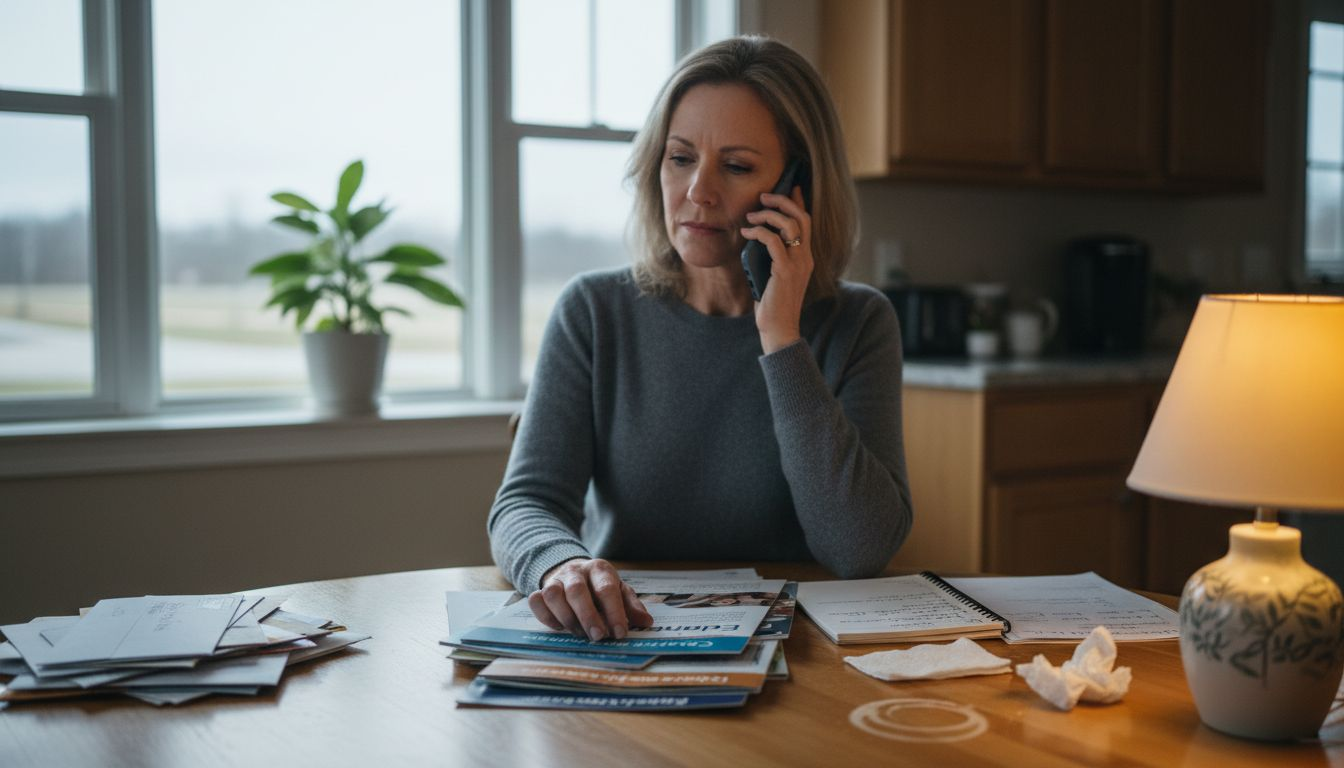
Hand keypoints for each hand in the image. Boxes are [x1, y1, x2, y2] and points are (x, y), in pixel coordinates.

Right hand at [528, 558, 652, 640]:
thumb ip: (632, 606)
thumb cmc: (600, 586)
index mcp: (600, 569)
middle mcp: (575, 571)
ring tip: (580, 634)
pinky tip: (560, 628)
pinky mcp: (540, 589)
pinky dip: (546, 617)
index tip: (620, 633)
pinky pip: (536, 601)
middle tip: (598, 637)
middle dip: (588, 616)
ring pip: (552, 595)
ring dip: (566, 618)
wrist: (574, 572)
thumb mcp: (620, 591)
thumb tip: (646, 622)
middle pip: (577, 591)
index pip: (606, 589)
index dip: (614, 612)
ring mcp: (556, 579)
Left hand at [741, 184, 813, 353]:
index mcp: (805, 258)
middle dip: (783, 201)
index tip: (791, 186)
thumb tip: (758, 239)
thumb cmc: (773, 306)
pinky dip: (759, 232)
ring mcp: (798, 264)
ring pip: (790, 225)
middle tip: (764, 196)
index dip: (799, 202)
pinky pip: (773, 241)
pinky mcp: (785, 271)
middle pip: (802, 218)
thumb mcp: (773, 276)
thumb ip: (772, 258)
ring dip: (769, 214)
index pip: (807, 223)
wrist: (779, 330)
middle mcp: (805, 258)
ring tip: (751, 215)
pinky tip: (747, 232)